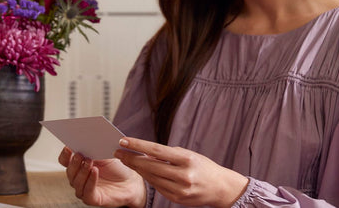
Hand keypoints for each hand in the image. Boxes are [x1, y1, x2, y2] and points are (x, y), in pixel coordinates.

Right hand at [58, 147, 145, 207]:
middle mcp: (78, 178)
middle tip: (80, 154)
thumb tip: (87, 138)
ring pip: (76, 182)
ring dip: (82, 171)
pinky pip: (87, 191)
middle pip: (69, 171)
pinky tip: (94, 171)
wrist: (131, 181)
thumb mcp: (104, 154)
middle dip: (74, 162)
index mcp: (78, 165)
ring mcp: (84, 189)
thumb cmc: (116, 168)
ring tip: (89, 161)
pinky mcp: (92, 199)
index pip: (65, 161)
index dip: (65, 155)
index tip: (68, 147)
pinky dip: (90, 180)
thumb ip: (94, 147)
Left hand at [114, 137, 248, 207]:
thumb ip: (169, 154)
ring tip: (126, 159)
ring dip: (137, 168)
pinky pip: (157, 186)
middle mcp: (183, 175)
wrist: (220, 188)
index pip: (156, 150)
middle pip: (150, 165)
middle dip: (131, 158)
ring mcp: (179, 189)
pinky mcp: (177, 198)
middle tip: (118, 152)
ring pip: (151, 177)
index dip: (138, 145)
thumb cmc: (204, 167)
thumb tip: (145, 151)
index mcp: (187, 160)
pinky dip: (148, 178)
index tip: (123, 140)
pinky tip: (140, 171)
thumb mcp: (189, 155)